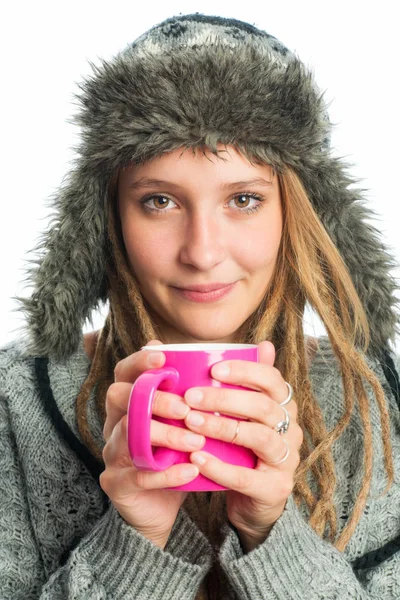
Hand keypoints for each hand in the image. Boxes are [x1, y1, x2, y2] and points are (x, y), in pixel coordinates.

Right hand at [100, 340, 203, 548]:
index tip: (163, 357)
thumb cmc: (177, 454)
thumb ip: (204, 392)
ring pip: (130, 436)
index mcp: (129, 404)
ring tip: (196, 442)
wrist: (160, 506)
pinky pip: (138, 476)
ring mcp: (112, 454)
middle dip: (155, 400)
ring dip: (166, 436)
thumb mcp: (187, 422)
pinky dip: (167, 473)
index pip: (123, 373)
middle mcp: (115, 424)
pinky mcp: (117, 484)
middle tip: (186, 409)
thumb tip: (257, 351)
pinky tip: (191, 471)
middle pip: (120, 398)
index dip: (138, 362)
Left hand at [183, 341, 302, 550]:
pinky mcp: (275, 489)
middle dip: (225, 398)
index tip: (213, 368)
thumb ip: (250, 382)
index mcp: (284, 406)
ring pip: (258, 437)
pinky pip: (247, 477)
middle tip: (191, 396)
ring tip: (191, 422)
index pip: (272, 380)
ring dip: (221, 427)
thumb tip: (263, 343)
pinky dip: (220, 467)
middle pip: (262, 407)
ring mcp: (286, 460)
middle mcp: (291, 430)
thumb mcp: (247, 415)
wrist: (254, 502)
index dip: (245, 371)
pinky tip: (196, 457)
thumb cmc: (245, 449)